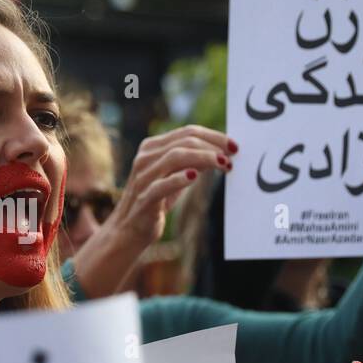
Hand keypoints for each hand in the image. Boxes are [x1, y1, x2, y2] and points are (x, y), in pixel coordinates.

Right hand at [104, 125, 235, 258]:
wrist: (129, 229)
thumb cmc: (156, 201)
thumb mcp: (174, 176)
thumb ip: (192, 162)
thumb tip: (221, 151)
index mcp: (151, 147)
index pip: (186, 132)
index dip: (213, 136)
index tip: (234, 145)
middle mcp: (145, 157)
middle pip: (184, 142)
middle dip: (213, 146)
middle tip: (232, 156)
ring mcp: (143, 177)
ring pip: (175, 157)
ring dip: (204, 158)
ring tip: (223, 165)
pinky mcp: (144, 197)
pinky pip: (163, 184)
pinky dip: (180, 179)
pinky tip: (195, 176)